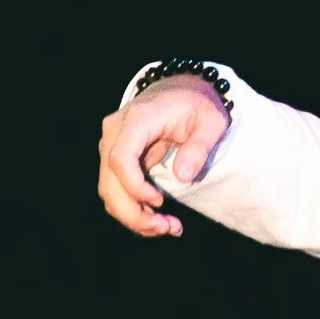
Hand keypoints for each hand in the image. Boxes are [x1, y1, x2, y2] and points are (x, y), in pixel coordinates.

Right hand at [97, 75, 231, 239]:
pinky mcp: (114, 157)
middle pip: (109, 182)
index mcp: (137, 120)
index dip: (135, 187)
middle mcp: (116, 132)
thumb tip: (183, 177)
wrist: (181, 89)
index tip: (159, 202)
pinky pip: (115, 190)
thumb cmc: (197, 105)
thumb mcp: (211, 122)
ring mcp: (111, 145)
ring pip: (108, 191)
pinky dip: (132, 209)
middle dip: (134, 213)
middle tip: (167, 228)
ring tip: (167, 228)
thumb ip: (199, 148)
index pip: (120, 159)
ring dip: (133, 217)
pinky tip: (157, 220)